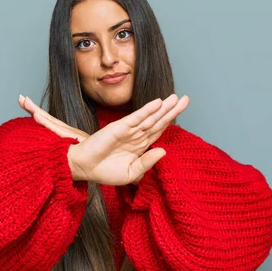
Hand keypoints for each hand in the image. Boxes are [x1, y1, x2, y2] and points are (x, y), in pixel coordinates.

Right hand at [17, 93, 189, 184]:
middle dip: (172, 110)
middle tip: (186, 99)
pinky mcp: (119, 127)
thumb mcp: (131, 173)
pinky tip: (157, 103)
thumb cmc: (106, 172)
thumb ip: (147, 163)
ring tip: (175, 98)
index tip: (182, 111)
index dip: (170, 120)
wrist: (85, 168)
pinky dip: (146, 110)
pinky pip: (136, 118)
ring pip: (149, 117)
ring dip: (162, 107)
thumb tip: (163, 151)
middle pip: (158, 121)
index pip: (159, 130)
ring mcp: (129, 130)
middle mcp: (137, 135)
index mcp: (141, 145)